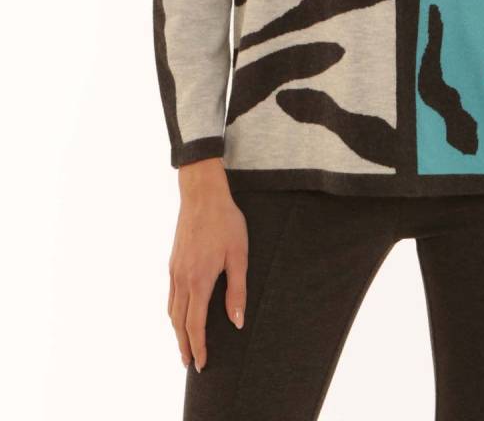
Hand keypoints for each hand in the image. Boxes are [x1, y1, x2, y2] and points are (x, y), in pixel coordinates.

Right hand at [167, 158, 248, 371]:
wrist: (202, 195)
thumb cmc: (225, 222)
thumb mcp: (239, 255)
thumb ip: (237, 290)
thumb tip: (237, 322)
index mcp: (199, 280)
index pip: (195, 325)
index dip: (198, 347)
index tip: (202, 364)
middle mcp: (182, 279)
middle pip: (179, 322)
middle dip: (184, 345)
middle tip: (190, 364)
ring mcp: (174, 271)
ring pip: (171, 310)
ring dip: (177, 331)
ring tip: (185, 346)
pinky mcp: (173, 262)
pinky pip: (170, 296)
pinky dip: (173, 313)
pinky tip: (180, 315)